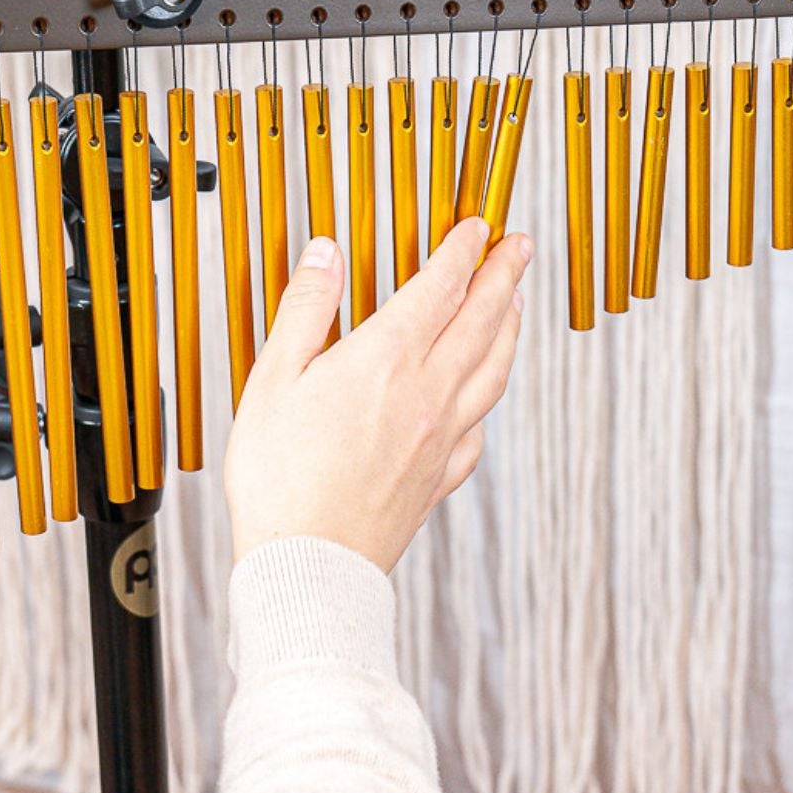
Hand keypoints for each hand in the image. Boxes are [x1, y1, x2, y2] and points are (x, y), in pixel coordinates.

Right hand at [223, 218, 530, 576]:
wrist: (308, 565)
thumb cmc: (279, 481)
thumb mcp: (273, 381)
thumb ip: (305, 310)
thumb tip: (325, 254)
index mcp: (386, 359)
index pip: (441, 287)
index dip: (463, 250)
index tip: (477, 227)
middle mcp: (428, 394)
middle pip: (482, 321)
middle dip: (504, 277)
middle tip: (519, 248)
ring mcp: (441, 440)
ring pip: (493, 372)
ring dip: (510, 331)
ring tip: (517, 308)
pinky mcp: (438, 480)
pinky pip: (478, 431)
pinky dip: (487, 401)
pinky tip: (481, 398)